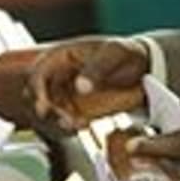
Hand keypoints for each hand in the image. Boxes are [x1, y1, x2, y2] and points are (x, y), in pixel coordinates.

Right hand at [25, 38, 150, 131]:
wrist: (144, 69)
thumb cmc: (127, 53)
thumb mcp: (116, 53)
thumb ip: (98, 67)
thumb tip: (80, 86)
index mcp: (62, 56)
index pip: (37, 73)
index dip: (36, 90)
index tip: (42, 106)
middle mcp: (58, 76)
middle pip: (36, 97)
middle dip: (46, 111)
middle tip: (63, 120)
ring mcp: (65, 95)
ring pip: (48, 113)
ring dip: (57, 122)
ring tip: (78, 125)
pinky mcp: (75, 111)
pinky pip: (63, 122)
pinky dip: (69, 128)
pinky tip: (84, 125)